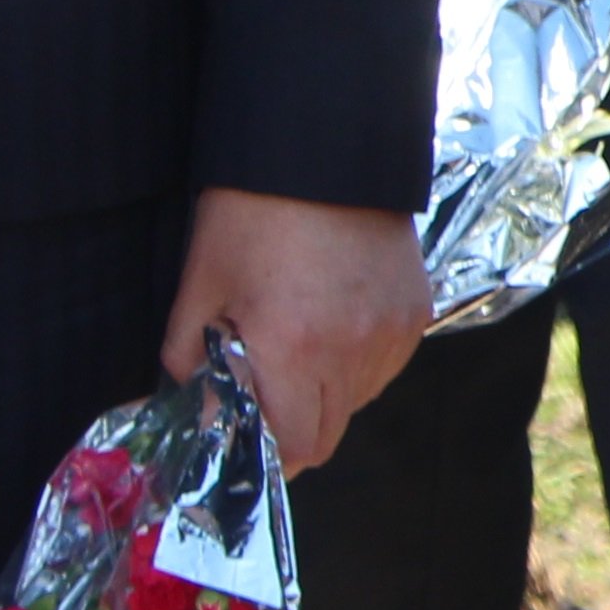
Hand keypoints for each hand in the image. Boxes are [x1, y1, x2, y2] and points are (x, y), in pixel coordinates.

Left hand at [168, 188, 429, 471]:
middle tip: (269, 396)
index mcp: (292, 346)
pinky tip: (333, 320)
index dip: (270, 457)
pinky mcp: (417, 312)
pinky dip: (357, 362)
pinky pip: (384, 366)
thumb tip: (201, 415)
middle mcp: (352, 348)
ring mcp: (392, 331)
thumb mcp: (200, 287)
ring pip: (357, 401)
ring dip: (327, 394)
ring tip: (302, 344)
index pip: (296, 447)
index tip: (250, 444)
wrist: (322, 152)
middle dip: (295, 428)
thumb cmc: (251, 216)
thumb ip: (191, 364)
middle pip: (330, 435)